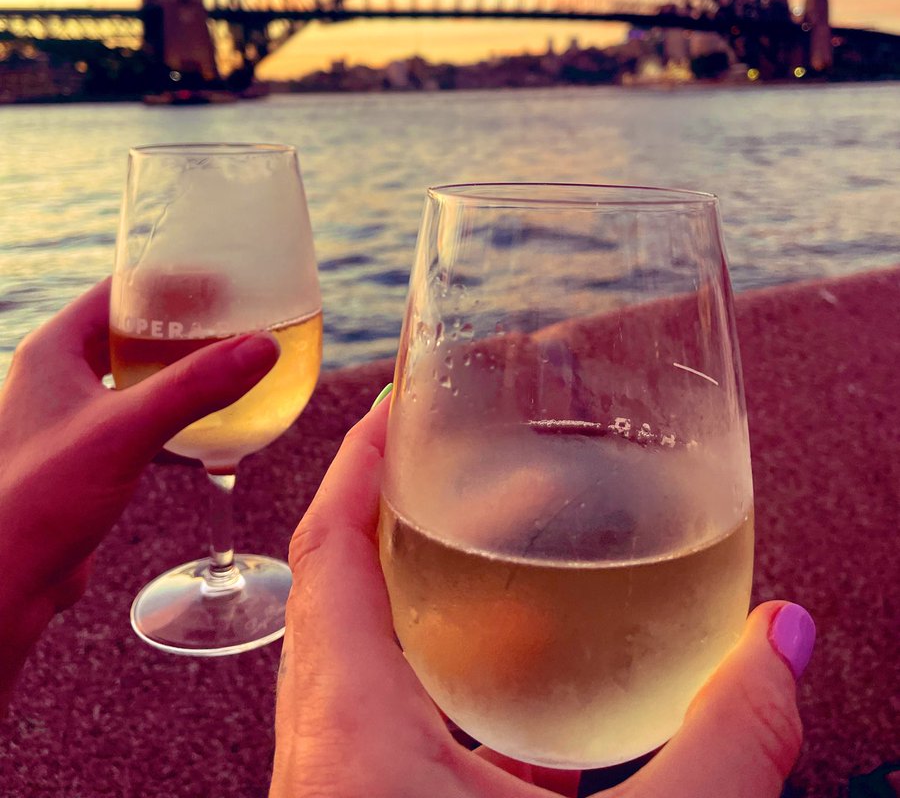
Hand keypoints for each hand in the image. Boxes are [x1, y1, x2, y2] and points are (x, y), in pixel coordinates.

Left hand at [0, 278, 278, 706]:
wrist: (6, 583)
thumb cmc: (41, 500)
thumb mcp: (127, 431)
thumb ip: (196, 386)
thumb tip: (262, 346)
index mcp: (53, 349)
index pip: (121, 291)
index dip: (173, 282)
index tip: (225, 282)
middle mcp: (56, 376)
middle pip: (132, 331)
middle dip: (185, 328)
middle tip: (237, 324)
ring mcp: (68, 417)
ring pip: (136, 377)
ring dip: (181, 374)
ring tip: (230, 370)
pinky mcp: (83, 456)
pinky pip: (137, 420)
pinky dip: (173, 417)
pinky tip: (209, 430)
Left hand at [272, 401, 812, 797]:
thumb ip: (723, 748)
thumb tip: (789, 643)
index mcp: (350, 734)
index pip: (324, 553)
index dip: (355, 466)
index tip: (394, 408)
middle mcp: (328, 760)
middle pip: (340, 597)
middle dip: (395, 520)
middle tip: (461, 468)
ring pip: (369, 672)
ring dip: (426, 610)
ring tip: (500, 563)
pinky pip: (403, 742)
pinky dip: (457, 700)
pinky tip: (532, 711)